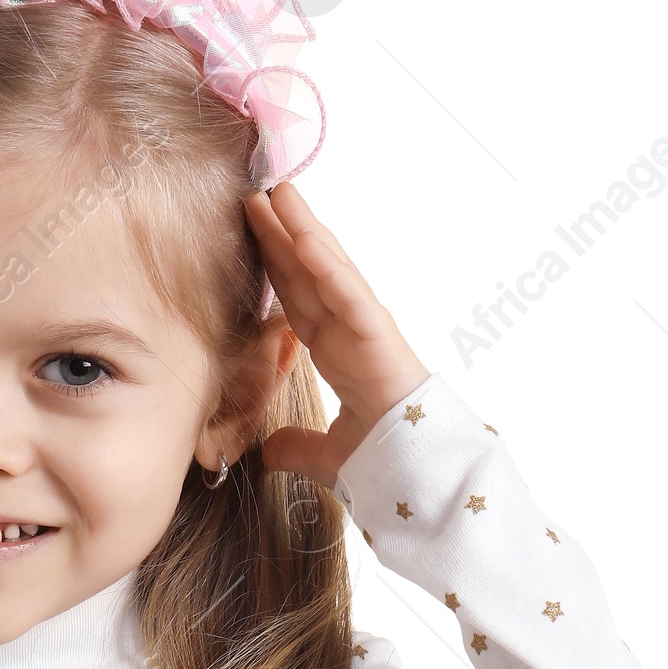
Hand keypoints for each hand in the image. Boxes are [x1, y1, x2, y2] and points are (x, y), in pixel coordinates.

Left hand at [243, 182, 428, 485]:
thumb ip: (297, 448)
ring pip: (326, 267)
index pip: (297, 302)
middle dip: (280, 237)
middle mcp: (349, 333)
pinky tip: (299, 230)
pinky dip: (322, 259)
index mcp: (338, 354)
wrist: (417, 477)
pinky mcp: (376, 331)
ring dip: (300, 228)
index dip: (275, 271)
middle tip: (252, 198)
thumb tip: (270, 452)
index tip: (250, 241)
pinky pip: (344, 288)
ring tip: (275, 191)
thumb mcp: (325, 455)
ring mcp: (364, 327)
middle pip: (307, 274)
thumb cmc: (384, 462)